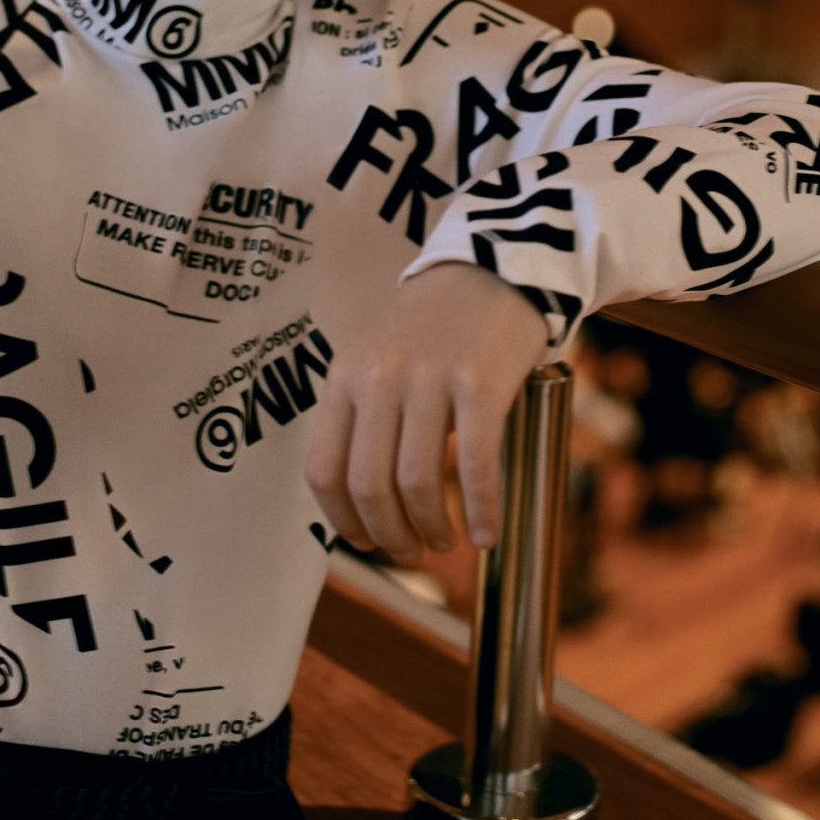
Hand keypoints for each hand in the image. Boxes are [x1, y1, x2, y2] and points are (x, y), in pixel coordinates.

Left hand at [305, 263, 547, 560]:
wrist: (495, 267)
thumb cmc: (438, 326)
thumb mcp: (380, 358)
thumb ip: (365, 414)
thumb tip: (365, 502)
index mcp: (345, 376)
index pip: (323, 470)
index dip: (342, 521)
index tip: (367, 543)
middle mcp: (379, 376)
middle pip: (368, 485)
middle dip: (389, 536)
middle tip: (411, 552)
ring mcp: (429, 377)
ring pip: (416, 481)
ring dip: (431, 527)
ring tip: (446, 541)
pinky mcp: (480, 380)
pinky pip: (475, 462)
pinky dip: (481, 509)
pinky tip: (487, 533)